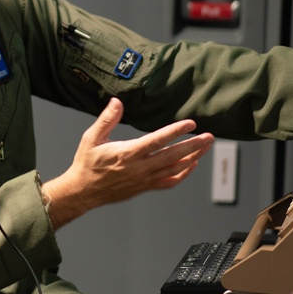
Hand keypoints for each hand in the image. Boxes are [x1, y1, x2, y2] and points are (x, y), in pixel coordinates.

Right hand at [42, 97, 213, 229]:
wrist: (83, 191)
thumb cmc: (87, 164)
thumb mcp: (91, 137)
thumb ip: (106, 119)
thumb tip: (117, 102)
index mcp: (127, 154)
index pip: (157, 140)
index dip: (175, 131)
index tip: (190, 124)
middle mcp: (139, 168)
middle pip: (173, 156)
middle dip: (193, 145)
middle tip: (208, 136)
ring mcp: (144, 179)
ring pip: (174, 168)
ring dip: (192, 157)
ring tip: (205, 147)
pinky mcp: (145, 187)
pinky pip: (169, 182)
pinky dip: (183, 174)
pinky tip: (192, 165)